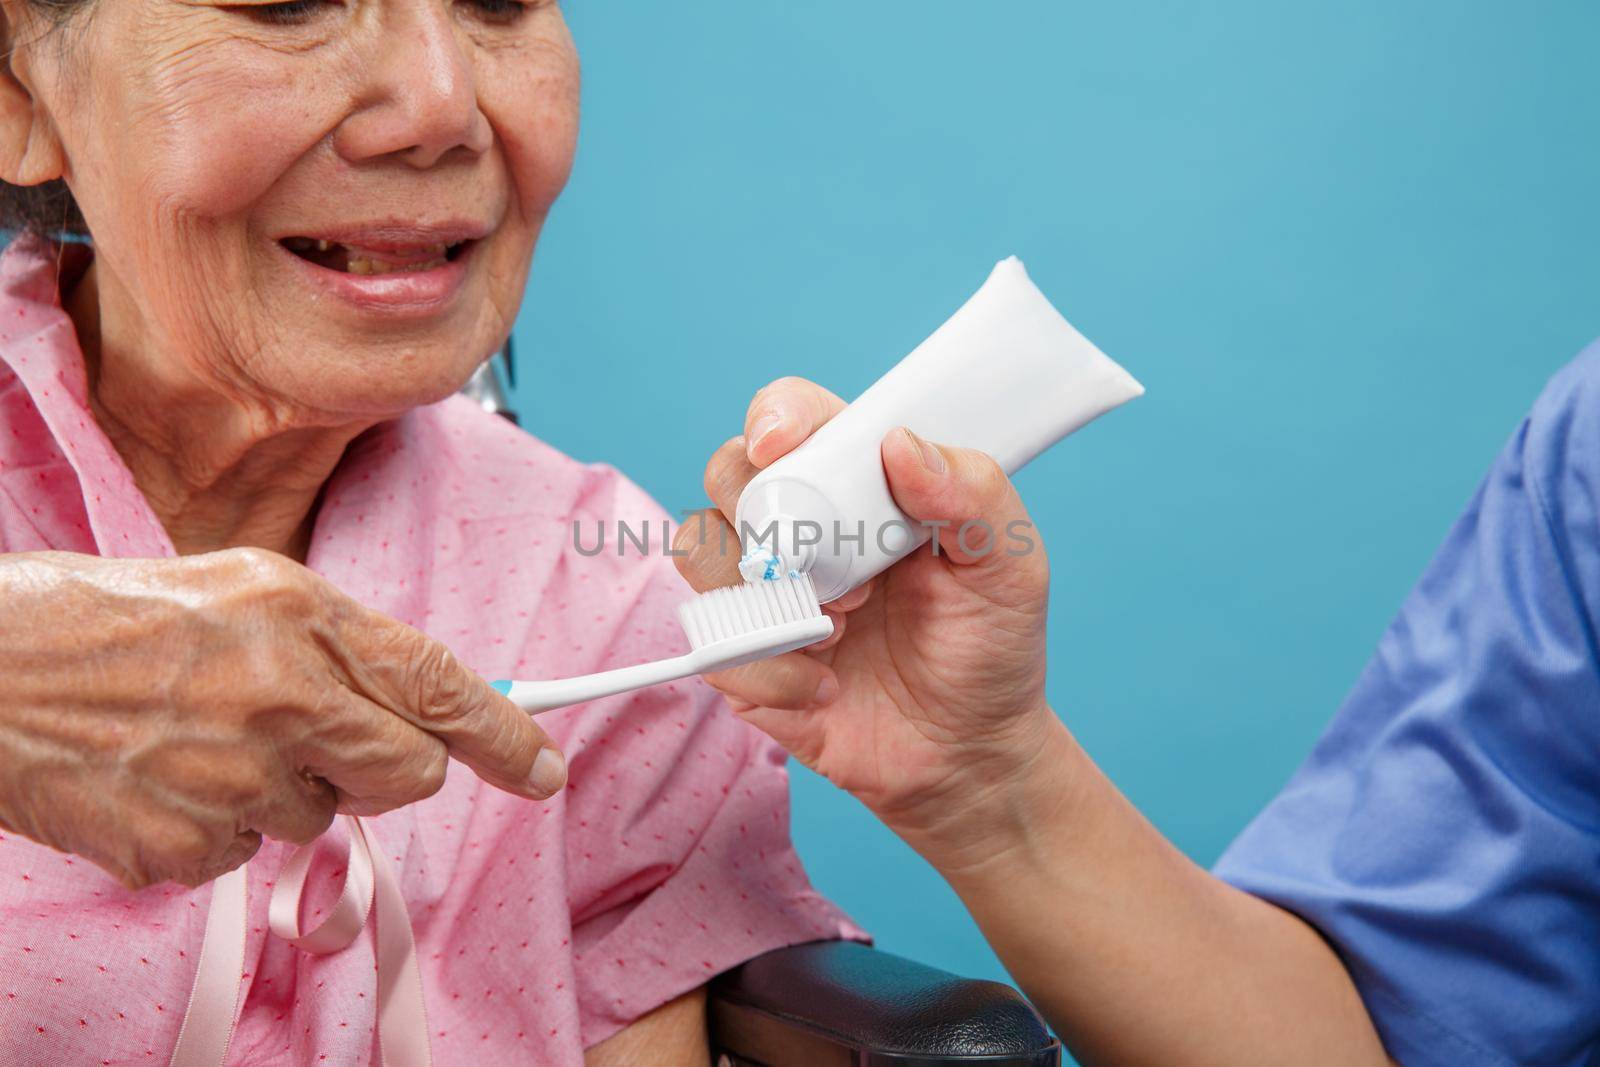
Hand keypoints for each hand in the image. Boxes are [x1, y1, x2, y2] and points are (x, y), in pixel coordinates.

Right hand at [0, 548, 564, 888]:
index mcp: (300, 615)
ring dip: (283, 791)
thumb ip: (337, 643)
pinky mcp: (183, 844)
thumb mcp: (240, 590)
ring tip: (204, 739)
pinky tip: (167, 778)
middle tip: (328, 744)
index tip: (542, 767)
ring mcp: (232, 777)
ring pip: (322, 819)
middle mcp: (281, 694)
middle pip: (410, 774)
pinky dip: (217, 828)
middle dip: (390, 770)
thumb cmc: (104, 620)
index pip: (441, 684)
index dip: (507, 735)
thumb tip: (416, 701)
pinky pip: (244, 856)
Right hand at [675, 377, 1058, 856]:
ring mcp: (764, 589)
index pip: (796, 417)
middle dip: (769, 515)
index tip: (782, 443)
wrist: (966, 758)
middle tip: (847, 576)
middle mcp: (801, 526)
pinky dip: (768, 668)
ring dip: (764, 593)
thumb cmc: (988, 649)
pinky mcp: (742, 655)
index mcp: (860, 484)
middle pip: (729, 473)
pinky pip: (710, 642)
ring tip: (838, 631)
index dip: (777, 417)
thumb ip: (974, 495)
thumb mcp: (1011, 567)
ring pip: (700, 548)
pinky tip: (825, 686)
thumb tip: (900, 445)